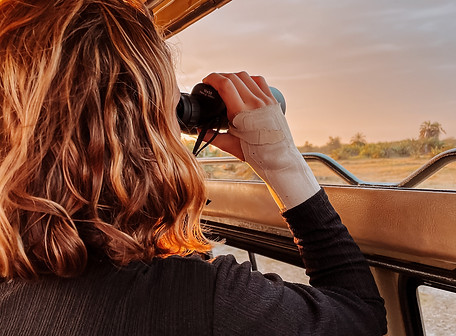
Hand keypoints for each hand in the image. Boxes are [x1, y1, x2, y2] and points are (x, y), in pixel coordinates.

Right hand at [200, 71, 319, 210]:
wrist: (278, 158)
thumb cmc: (256, 154)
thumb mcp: (230, 146)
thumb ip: (212, 137)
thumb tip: (198, 131)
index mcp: (242, 112)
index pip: (225, 85)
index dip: (212, 78)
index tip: (206, 81)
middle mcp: (254, 103)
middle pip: (233, 77)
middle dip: (220, 76)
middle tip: (213, 83)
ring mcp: (265, 100)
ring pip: (246, 76)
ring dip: (233, 76)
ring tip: (227, 84)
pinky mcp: (272, 100)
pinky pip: (259, 81)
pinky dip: (248, 79)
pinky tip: (243, 84)